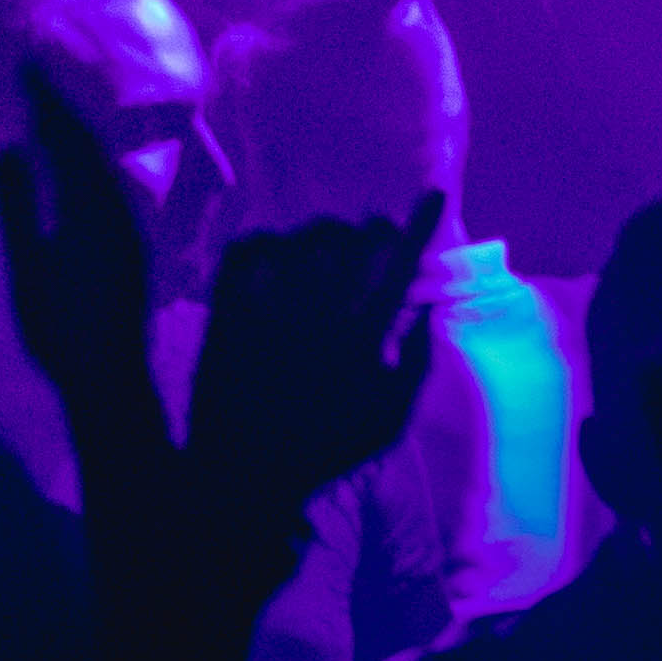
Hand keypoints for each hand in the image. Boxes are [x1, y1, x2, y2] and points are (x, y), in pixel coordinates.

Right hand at [0, 55, 161, 430]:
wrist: (111, 381)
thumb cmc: (62, 329)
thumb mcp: (28, 267)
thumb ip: (17, 205)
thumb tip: (10, 145)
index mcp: (92, 206)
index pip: (67, 135)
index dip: (46, 97)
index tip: (25, 64)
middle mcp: (118, 209)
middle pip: (89, 144)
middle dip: (61, 106)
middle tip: (33, 75)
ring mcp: (127, 229)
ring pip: (101, 164)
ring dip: (75, 133)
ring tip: (48, 111)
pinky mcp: (129, 247)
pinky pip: (107, 185)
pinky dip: (85, 162)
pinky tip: (71, 169)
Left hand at [190, 191, 442, 533]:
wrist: (242, 467)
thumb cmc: (326, 446)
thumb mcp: (390, 416)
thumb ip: (417, 359)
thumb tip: (428, 308)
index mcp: (362, 332)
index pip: (400, 260)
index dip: (420, 223)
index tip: (433, 192)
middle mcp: (317, 304)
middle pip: (355, 237)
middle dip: (374, 232)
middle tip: (374, 245)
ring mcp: (268, 298)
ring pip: (306, 235)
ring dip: (325, 239)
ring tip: (325, 261)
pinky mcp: (228, 301)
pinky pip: (252, 245)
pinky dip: (270, 245)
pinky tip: (277, 265)